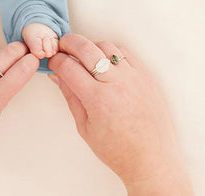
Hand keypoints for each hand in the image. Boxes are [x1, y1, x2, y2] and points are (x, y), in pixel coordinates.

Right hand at [48, 34, 191, 194]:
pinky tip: (106, 61)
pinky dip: (112, 52)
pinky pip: (125, 52)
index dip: (56, 61)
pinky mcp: (146, 76)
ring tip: (85, 57)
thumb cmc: (118, 150)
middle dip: (68, 43)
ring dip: (91, 47)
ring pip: (105, 46)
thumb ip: (70, 97)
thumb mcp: (85, 128)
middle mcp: (116, 84)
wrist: (151, 160)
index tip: (53, 61)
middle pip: (85, 48)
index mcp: (98, 100)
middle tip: (62, 47)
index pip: (68, 67)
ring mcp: (133, 77)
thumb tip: (57, 75)